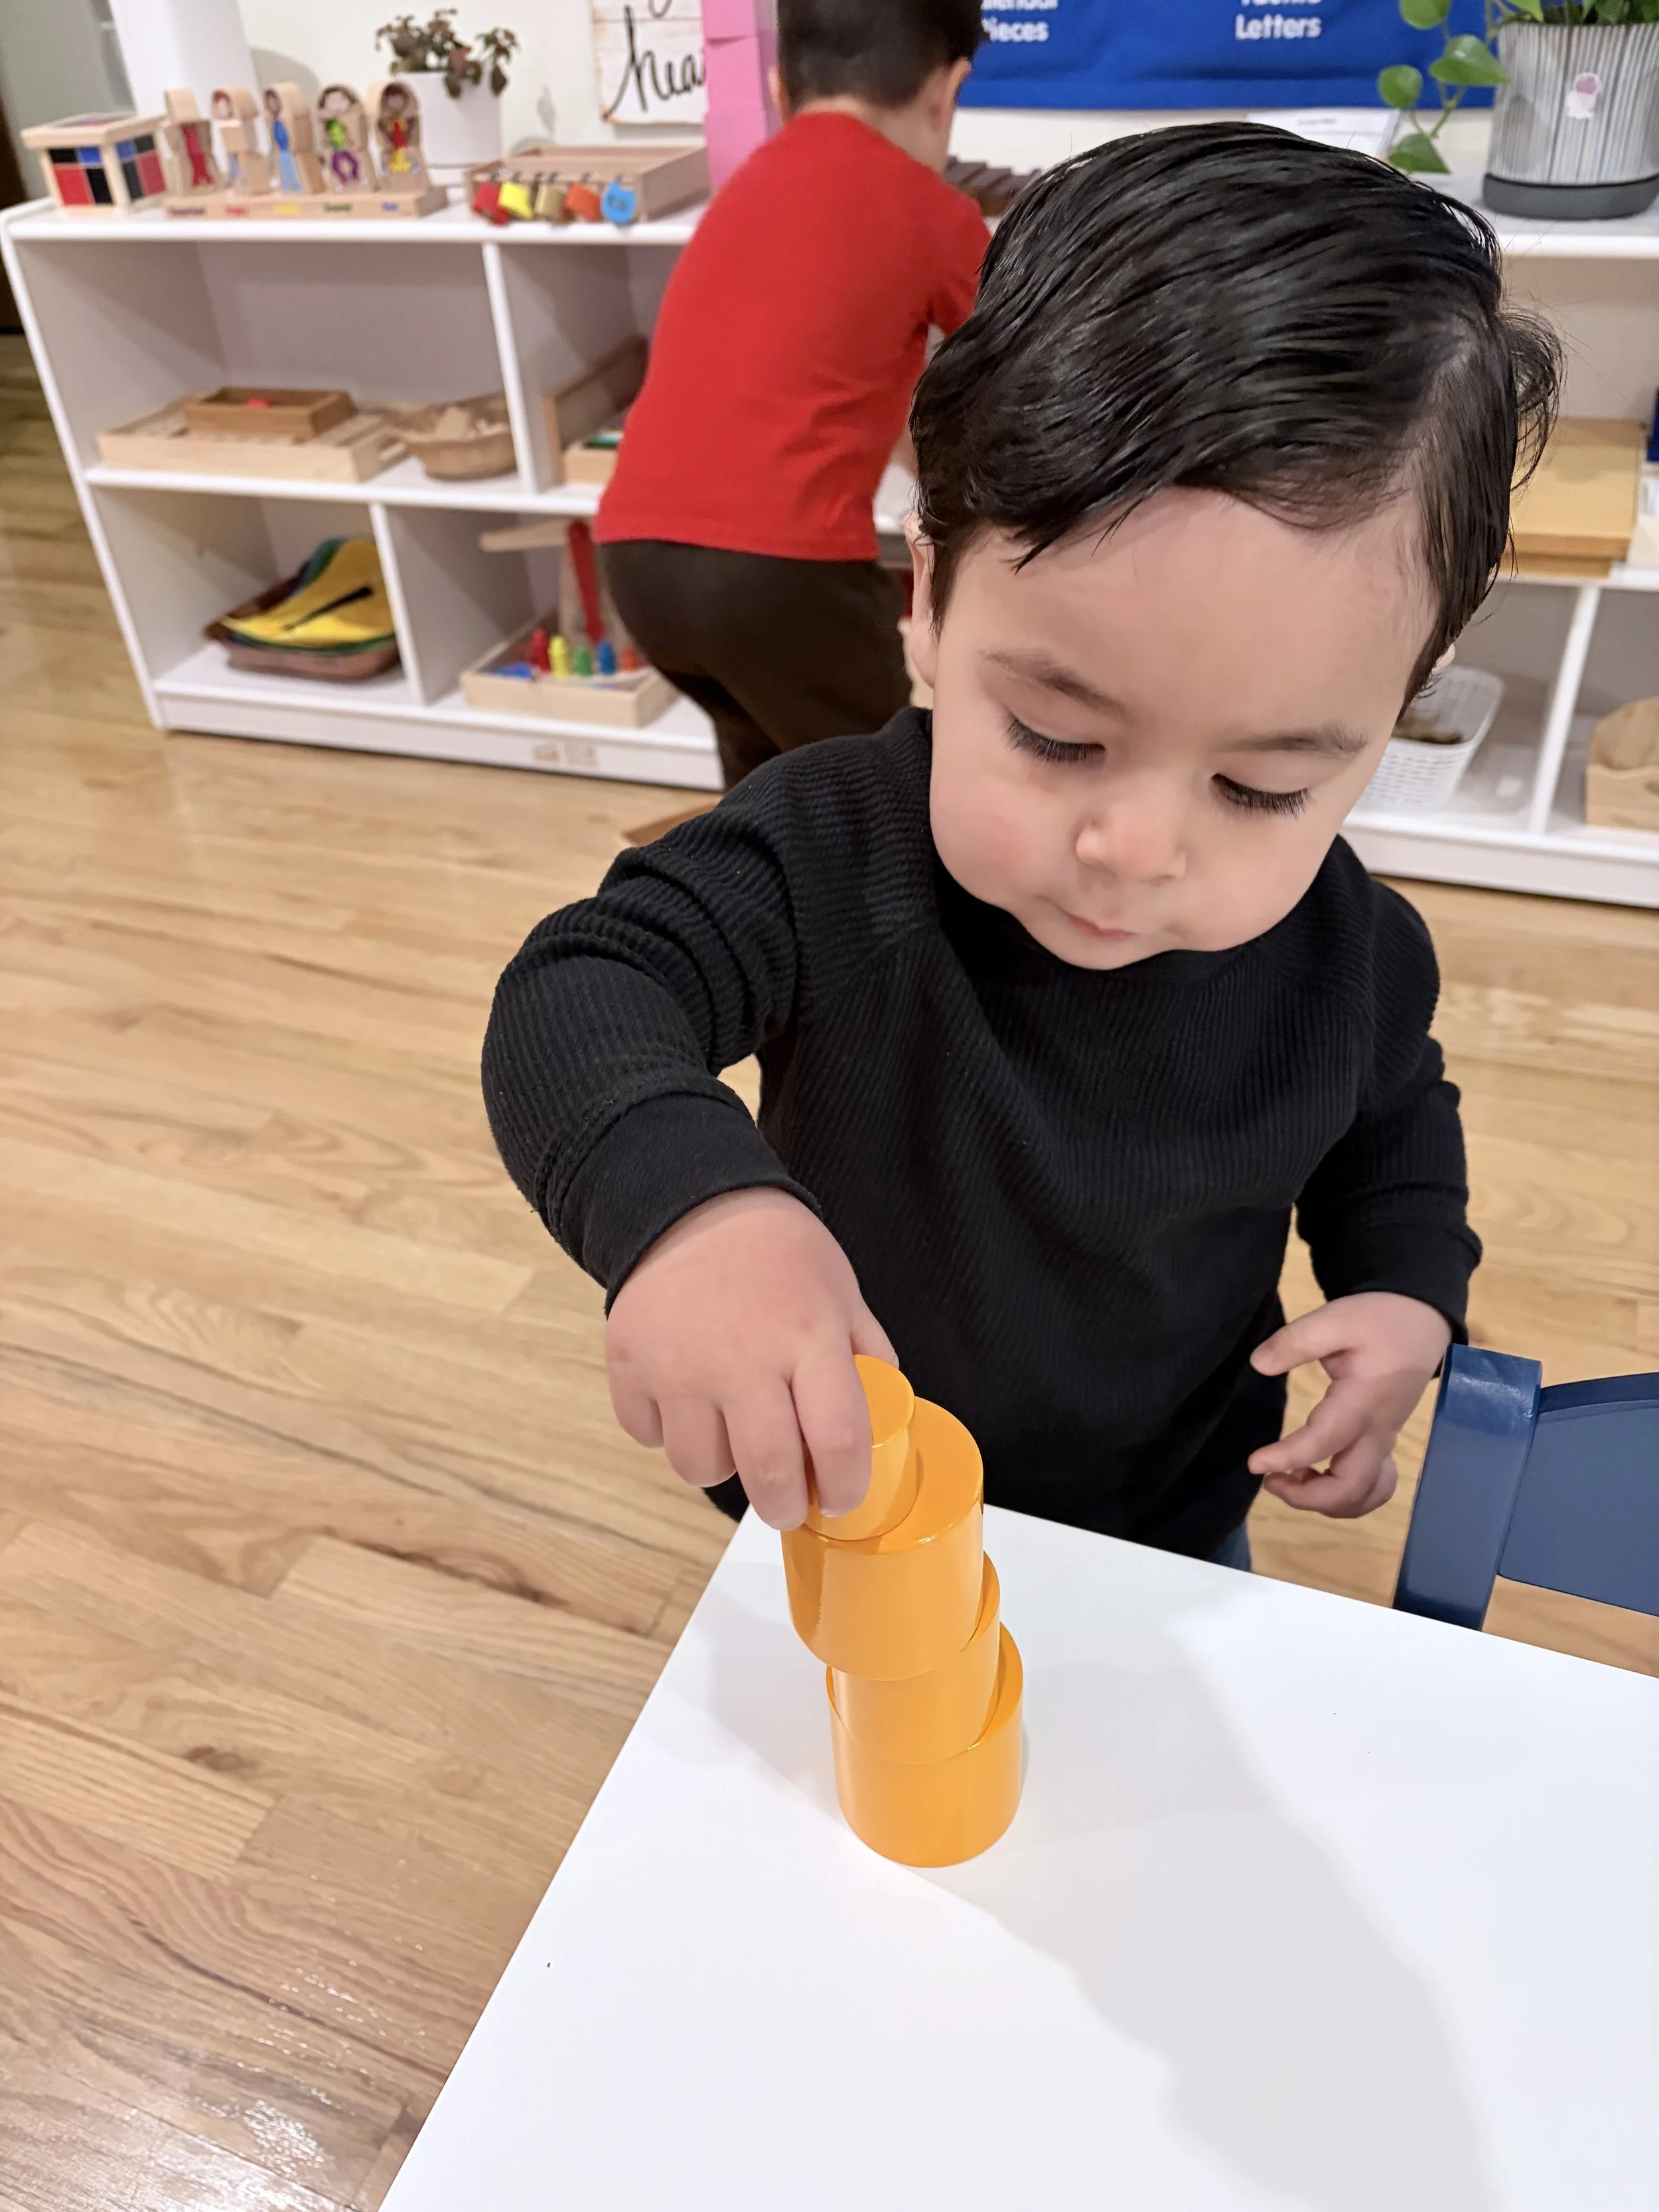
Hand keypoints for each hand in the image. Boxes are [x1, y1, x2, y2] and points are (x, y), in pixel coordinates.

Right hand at [606, 1188, 895, 1530]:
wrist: (690, 1201)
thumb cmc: (775, 1250)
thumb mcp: (840, 1290)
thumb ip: (865, 1355)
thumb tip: (886, 1418)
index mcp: (808, 1338)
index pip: (838, 1440)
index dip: (845, 1486)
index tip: (839, 1496)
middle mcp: (743, 1359)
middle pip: (769, 1473)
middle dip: (784, 1505)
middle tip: (786, 1501)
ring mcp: (679, 1367)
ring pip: (700, 1466)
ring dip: (720, 1463)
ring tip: (729, 1430)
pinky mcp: (629, 1366)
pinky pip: (648, 1435)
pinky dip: (666, 1429)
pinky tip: (684, 1397)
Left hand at [1247, 1292, 1451, 1518]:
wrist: (1421, 1321)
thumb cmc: (1378, 1319)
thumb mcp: (1335, 1318)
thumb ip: (1296, 1341)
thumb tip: (1259, 1364)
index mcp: (1361, 1403)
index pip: (1322, 1443)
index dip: (1286, 1458)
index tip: (1254, 1463)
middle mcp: (1376, 1432)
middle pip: (1350, 1488)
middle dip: (1307, 1497)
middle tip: (1270, 1479)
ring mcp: (1384, 1440)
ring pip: (1365, 1495)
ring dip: (1327, 1501)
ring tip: (1291, 1479)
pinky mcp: (1385, 1441)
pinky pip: (1374, 1485)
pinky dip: (1347, 1495)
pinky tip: (1319, 1476)